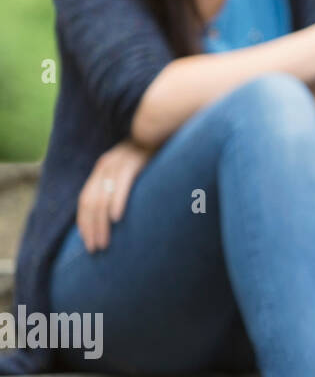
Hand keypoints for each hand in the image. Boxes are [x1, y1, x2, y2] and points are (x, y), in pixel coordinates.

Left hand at [77, 138, 153, 252]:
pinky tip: (117, 218)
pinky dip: (117, 202)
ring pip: (102, 197)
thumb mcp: (136, 169)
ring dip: (101, 223)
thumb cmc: (158, 153)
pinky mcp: (135, 160)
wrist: (169, 127)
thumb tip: (123, 212)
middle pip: (90, 202)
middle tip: (95, 249)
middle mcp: (107, 165)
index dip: (84, 222)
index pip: (85, 200)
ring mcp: (119, 162)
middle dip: (90, 228)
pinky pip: (122, 184)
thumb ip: (126, 185)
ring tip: (104, 242)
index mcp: (104, 168)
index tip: (87, 243)